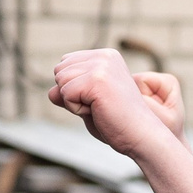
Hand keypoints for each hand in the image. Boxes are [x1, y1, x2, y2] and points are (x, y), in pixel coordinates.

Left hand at [49, 49, 186, 159]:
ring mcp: (101, 66)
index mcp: (106, 56)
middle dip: (72, 93)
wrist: (142, 136)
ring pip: (60, 81)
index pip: (65, 65)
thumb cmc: (118, 123)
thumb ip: (68, 94)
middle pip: (59, 71)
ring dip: (74, 102)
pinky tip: (98, 112)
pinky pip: (65, 94)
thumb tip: (50, 92)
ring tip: (100, 108)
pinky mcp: (96, 79)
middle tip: (99, 106)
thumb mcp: (88, 105)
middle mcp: (104, 56)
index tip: (100, 100)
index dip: (75, 89)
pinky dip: (76, 109)